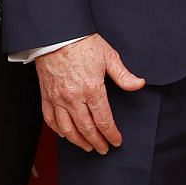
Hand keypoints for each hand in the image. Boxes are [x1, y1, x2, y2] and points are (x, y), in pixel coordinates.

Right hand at [34, 32, 145, 153]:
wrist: (57, 35)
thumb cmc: (83, 44)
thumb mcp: (109, 57)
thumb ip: (124, 75)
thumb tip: (139, 84)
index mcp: (92, 89)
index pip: (103, 120)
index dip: (111, 134)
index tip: (116, 141)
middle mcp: (73, 98)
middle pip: (86, 128)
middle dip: (97, 142)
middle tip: (103, 149)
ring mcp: (57, 98)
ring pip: (67, 129)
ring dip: (78, 141)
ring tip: (87, 146)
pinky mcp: (46, 96)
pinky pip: (50, 119)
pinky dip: (58, 131)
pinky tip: (65, 134)